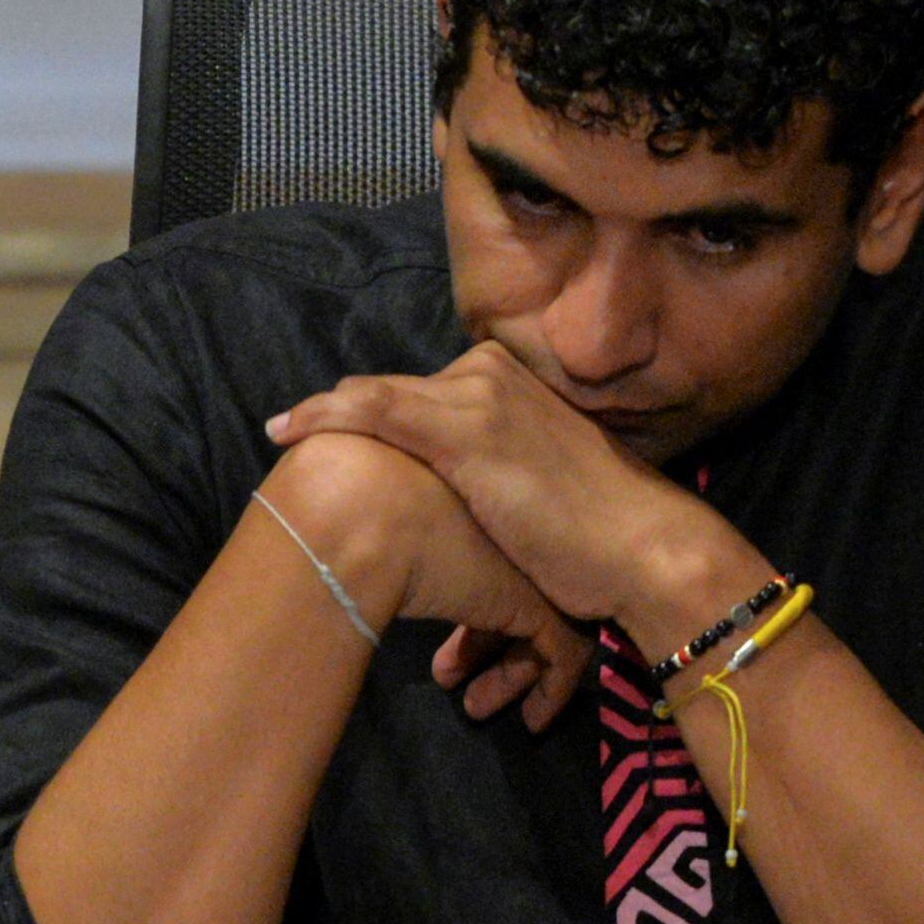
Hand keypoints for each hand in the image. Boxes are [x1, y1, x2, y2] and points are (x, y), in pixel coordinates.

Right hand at [262, 431, 589, 730]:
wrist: (360, 508)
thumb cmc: (338, 488)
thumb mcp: (349, 470)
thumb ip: (351, 489)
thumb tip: (314, 496)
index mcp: (469, 483)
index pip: (478, 537)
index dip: (454, 578)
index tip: (424, 618)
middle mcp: (508, 518)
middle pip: (508, 579)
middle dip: (481, 636)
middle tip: (446, 672)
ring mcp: (531, 559)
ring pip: (538, 619)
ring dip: (506, 668)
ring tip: (471, 703)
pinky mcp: (545, 603)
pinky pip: (563, 655)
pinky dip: (549, 689)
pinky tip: (527, 720)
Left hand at [265, 342, 759, 648]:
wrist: (642, 548)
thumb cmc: (594, 535)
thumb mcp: (536, 484)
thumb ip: (491, 471)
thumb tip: (454, 493)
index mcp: (508, 382)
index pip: (418, 391)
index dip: (368, 410)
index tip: (324, 428)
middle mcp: (490, 375)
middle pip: (393, 392)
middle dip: (345, 418)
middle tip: (291, 434)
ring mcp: (478, 398)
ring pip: (376, 397)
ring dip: (325, 418)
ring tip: (281, 431)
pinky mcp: (467, 431)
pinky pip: (377, 410)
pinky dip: (327, 414)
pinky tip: (287, 429)